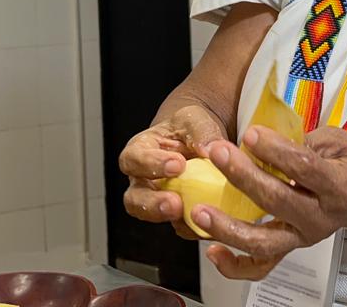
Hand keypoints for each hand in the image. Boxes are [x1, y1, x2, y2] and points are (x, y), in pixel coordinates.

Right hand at [119, 105, 226, 238]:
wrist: (201, 140)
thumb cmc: (189, 127)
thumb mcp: (194, 119)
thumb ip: (201, 131)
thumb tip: (212, 148)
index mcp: (140, 150)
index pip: (134, 159)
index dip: (151, 164)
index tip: (178, 164)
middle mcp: (143, 179)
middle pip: (134, 198)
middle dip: (152, 204)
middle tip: (175, 203)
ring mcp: (158, 199)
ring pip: (154, 218)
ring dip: (170, 220)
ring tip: (187, 215)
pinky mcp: (178, 214)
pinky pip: (181, 226)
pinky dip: (193, 226)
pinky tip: (209, 222)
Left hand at [195, 125, 346, 279]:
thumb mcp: (338, 141)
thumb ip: (301, 142)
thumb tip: (260, 139)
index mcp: (339, 186)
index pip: (304, 169)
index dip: (275, 151)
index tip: (251, 133)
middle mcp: (320, 218)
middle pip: (277, 201)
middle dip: (243, 176)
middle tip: (219, 153)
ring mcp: (303, 237)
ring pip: (264, 242)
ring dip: (228, 228)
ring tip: (201, 212)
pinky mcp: (290, 247)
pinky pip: (261, 266)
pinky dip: (235, 265)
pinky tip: (213, 252)